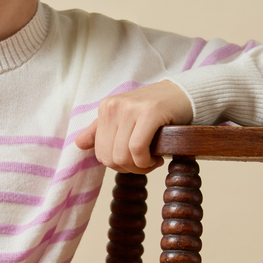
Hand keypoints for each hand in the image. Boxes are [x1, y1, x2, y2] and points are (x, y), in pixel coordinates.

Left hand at [75, 80, 192, 172]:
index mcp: (105, 108)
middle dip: (128, 168)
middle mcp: (114, 106)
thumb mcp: (125, 118)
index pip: (100, 152)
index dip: (117, 165)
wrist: (183, 94)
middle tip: (145, 163)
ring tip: (152, 160)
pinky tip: (157, 158)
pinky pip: (137, 148)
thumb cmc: (155, 111)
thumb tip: (78, 143)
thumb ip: (101, 130)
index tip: (134, 162)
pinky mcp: (149, 112)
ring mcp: (130, 108)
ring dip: (140, 167)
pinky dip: (146, 161)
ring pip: (123, 155)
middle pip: (110, 157)